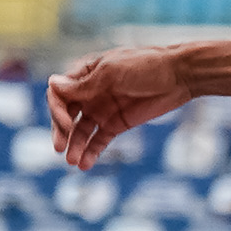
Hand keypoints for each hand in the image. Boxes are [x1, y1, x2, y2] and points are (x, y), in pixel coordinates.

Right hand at [47, 46, 191, 169]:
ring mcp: (102, 109)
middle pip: (65, 114)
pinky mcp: (117, 123)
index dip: (57, 110)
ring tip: (72, 162)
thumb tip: (52, 84)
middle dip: (61, 131)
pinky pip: (99, 140)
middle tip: (60, 148)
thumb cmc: (146, 65)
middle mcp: (90, 92)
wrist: (179, 76)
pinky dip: (91, 152)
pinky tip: (85, 164)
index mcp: (85, 74)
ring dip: (74, 146)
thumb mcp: (112, 72)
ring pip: (80, 131)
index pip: (59, 94)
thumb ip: (84, 84)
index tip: (66, 124)